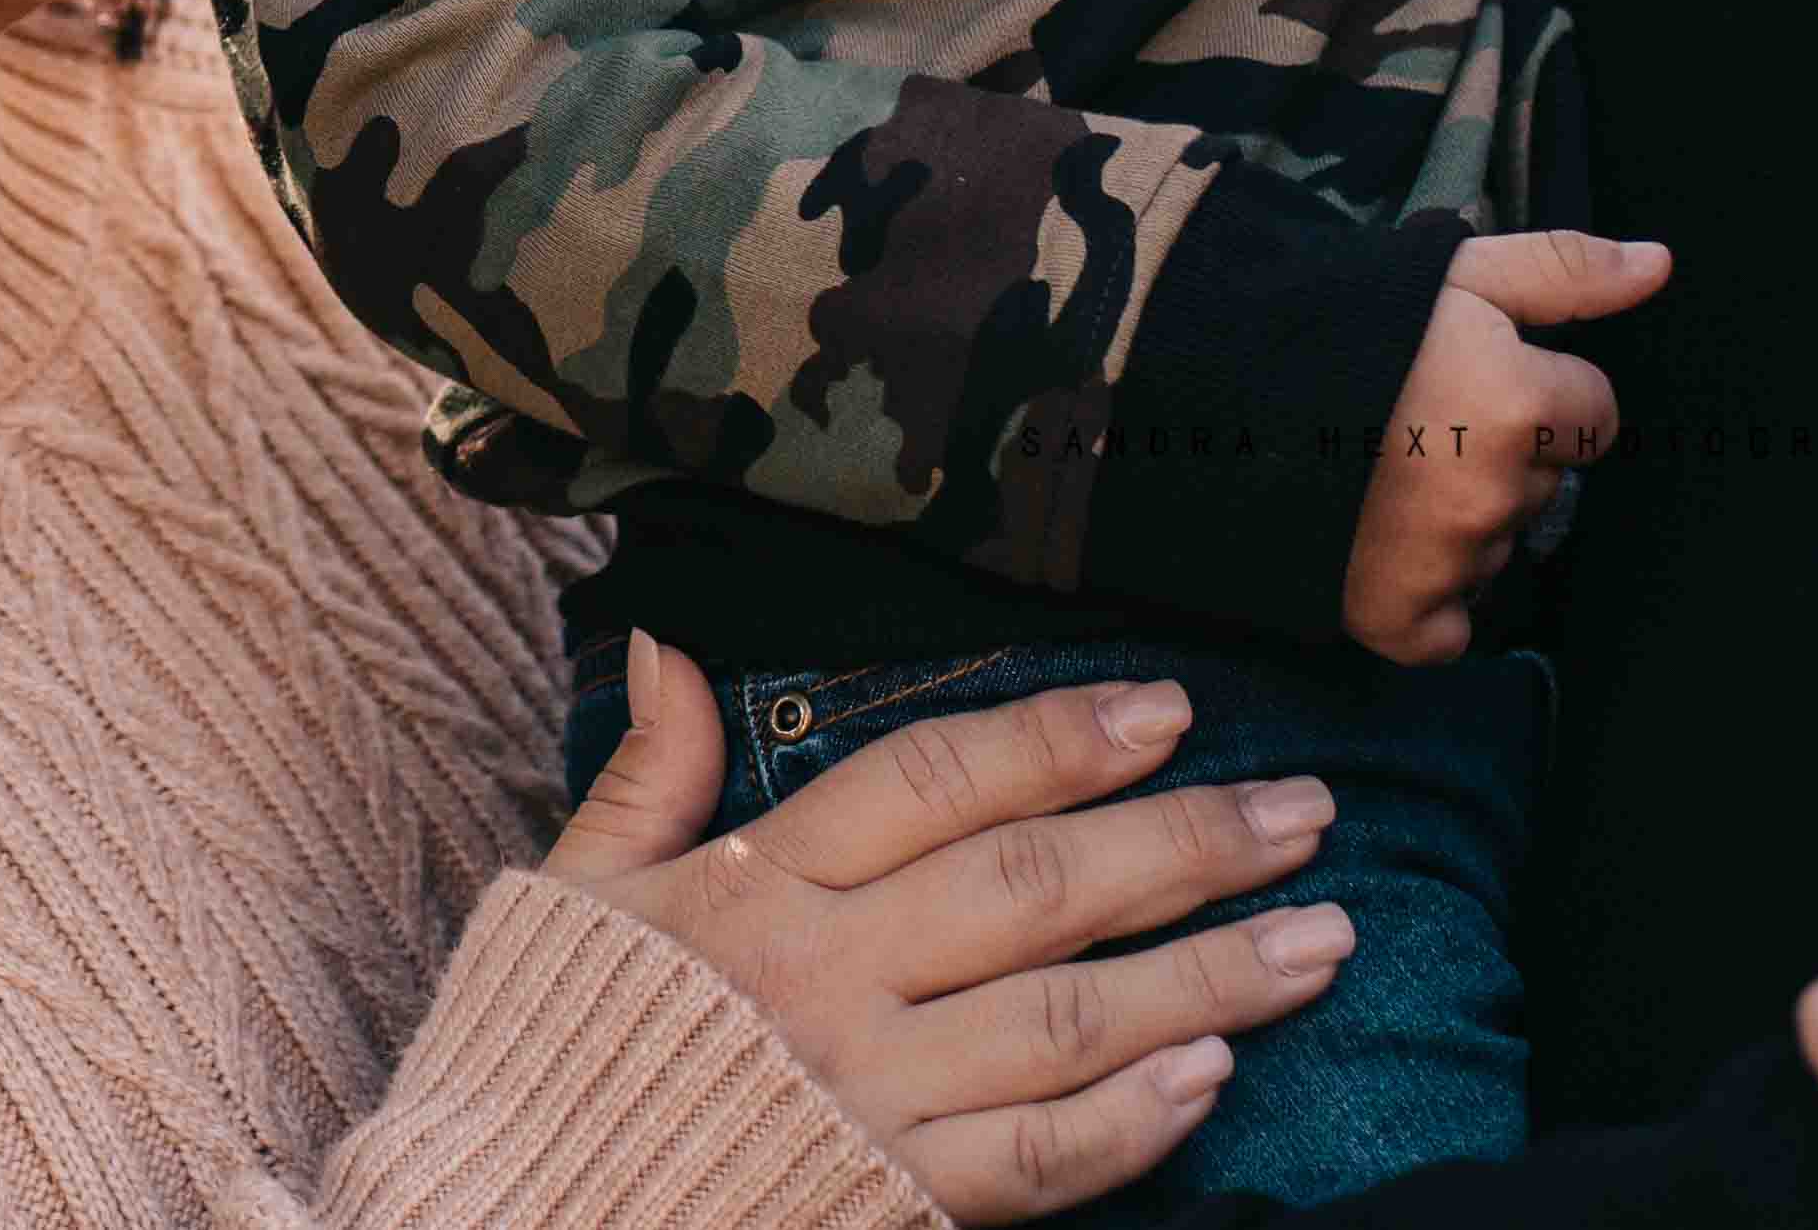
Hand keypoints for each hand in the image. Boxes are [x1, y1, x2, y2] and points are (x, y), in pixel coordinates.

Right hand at [543, 634, 1358, 1221]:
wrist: (494, 1223)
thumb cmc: (536, 1058)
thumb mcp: (569, 898)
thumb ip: (645, 777)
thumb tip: (672, 645)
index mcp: (754, 888)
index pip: (936, 783)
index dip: (1060, 740)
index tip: (1167, 710)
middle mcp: (826, 978)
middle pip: (1036, 887)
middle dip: (1185, 841)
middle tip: (1308, 809)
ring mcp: (866, 1097)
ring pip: (1070, 1018)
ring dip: (1211, 974)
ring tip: (1323, 936)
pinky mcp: (888, 1203)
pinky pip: (1035, 1161)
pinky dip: (1133, 1120)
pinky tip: (1216, 1079)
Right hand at [1342, 231, 1664, 661]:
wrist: (1209, 381)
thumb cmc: (1342, 317)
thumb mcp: (1456, 271)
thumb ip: (1567, 269)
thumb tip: (1661, 265)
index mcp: (1518, 403)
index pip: (1593, 413)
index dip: (1538, 388)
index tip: (1470, 376)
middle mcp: (1494, 488)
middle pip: (1543, 480)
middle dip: (1498, 452)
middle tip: (1415, 419)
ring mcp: (1447, 558)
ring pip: (1498, 545)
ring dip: (1462, 519)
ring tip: (1383, 471)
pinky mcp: (1392, 611)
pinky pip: (1449, 630)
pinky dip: (1428, 603)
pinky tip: (1387, 547)